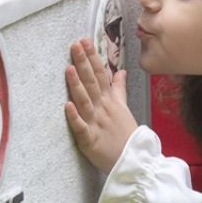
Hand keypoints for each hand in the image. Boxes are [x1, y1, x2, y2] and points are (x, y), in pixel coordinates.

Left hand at [64, 38, 137, 172]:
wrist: (134, 161)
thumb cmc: (127, 136)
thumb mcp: (124, 108)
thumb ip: (119, 89)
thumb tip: (119, 71)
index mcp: (110, 101)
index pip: (100, 75)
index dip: (92, 58)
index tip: (84, 41)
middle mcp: (103, 109)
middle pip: (92, 83)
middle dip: (84, 64)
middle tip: (75, 45)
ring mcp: (96, 124)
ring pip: (85, 101)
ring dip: (77, 85)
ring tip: (69, 68)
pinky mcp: (90, 140)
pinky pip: (81, 128)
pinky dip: (74, 117)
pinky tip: (67, 106)